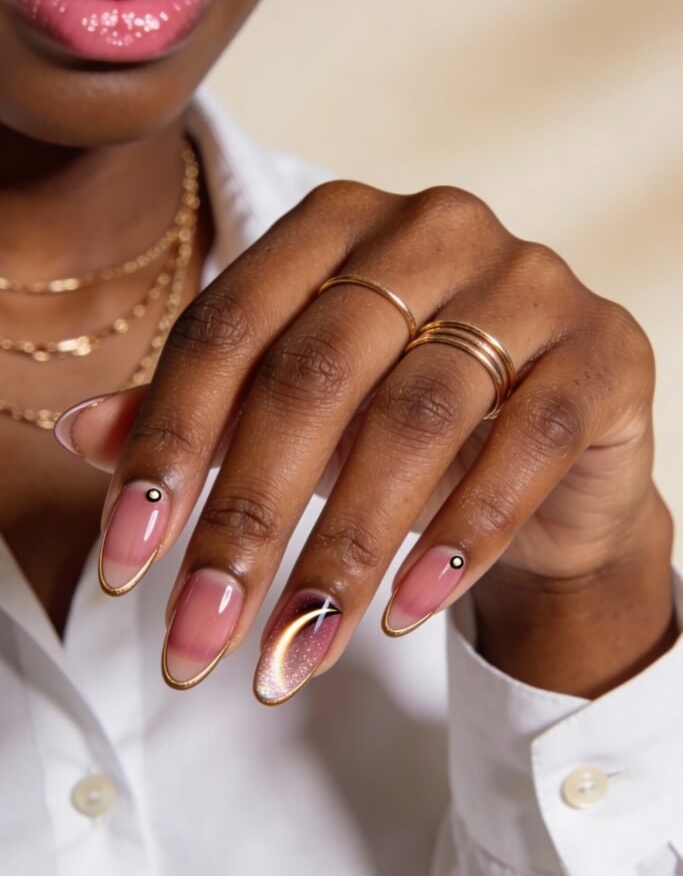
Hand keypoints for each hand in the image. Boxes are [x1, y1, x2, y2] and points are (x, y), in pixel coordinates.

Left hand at [54, 181, 663, 702]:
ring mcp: (528, 283)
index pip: (227, 329)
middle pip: (313, 377)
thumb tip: (79, 435)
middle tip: (200, 638)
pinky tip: (405, 613)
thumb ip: (199, 412)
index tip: (126, 562)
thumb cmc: (403, 417)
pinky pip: (528, 443)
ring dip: (346, 549)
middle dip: (247, 522)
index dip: (166, 446)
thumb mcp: (294, 410)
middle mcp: (431, 231)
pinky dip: (460, 536)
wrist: (549, 450)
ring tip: (295, 651)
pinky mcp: (603, 353)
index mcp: (335, 223)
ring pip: (416, 418)